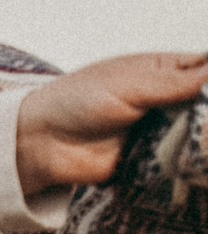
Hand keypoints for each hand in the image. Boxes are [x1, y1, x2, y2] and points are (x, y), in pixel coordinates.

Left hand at [16, 51, 207, 195]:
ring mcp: (168, 130)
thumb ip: (176, 83)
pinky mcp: (159, 160)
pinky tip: (201, 161)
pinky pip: (187, 162)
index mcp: (167, 70)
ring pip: (202, 135)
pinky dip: (195, 163)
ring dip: (204, 139)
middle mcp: (172, 99)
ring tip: (203, 143)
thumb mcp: (130, 85)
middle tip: (206, 124)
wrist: (42, 142)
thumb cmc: (77, 101)